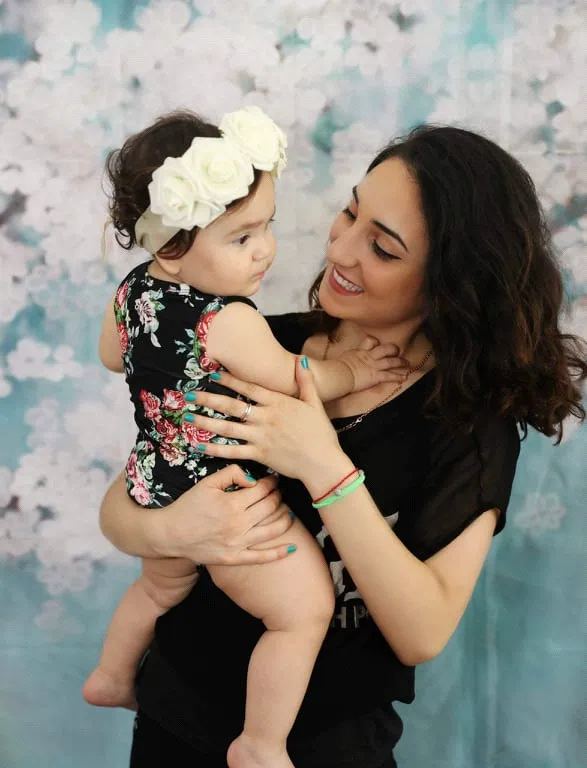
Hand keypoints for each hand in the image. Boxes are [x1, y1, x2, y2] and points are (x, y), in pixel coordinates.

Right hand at [155, 465, 295, 564]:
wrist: (171, 534)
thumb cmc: (188, 506)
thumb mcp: (207, 483)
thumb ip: (231, 473)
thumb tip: (253, 479)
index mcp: (232, 503)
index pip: (262, 490)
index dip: (271, 483)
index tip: (273, 480)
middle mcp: (239, 524)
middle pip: (270, 507)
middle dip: (278, 497)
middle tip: (279, 493)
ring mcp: (238, 543)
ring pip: (272, 530)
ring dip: (285, 519)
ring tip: (288, 512)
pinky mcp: (234, 558)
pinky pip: (261, 557)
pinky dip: (279, 553)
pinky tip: (292, 547)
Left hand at [182, 361, 347, 483]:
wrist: (322, 463)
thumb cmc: (320, 433)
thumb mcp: (314, 403)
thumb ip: (305, 381)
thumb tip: (300, 360)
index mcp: (278, 403)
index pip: (249, 388)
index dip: (229, 380)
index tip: (212, 374)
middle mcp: (265, 418)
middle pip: (231, 406)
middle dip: (208, 400)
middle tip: (188, 394)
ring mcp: (260, 437)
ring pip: (227, 428)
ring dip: (205, 422)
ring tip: (186, 417)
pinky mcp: (258, 455)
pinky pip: (232, 451)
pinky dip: (214, 448)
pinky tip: (199, 444)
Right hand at [339, 336, 408, 392]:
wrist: (338, 375)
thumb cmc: (336, 367)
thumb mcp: (343, 357)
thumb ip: (348, 356)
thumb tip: (344, 357)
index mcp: (361, 351)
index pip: (371, 341)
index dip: (375, 342)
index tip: (378, 344)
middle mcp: (369, 357)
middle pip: (385, 349)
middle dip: (392, 350)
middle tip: (397, 351)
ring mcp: (373, 366)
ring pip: (390, 362)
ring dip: (400, 363)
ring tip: (407, 364)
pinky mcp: (375, 376)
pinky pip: (389, 376)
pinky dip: (397, 377)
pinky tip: (404, 378)